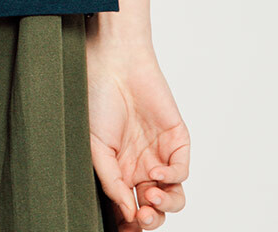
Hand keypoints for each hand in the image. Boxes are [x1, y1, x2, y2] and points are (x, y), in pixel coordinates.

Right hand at [85, 41, 189, 229]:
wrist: (112, 63)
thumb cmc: (95, 97)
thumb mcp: (95, 144)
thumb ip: (111, 180)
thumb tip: (127, 213)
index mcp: (119, 169)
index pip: (129, 206)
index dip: (130, 223)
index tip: (125, 230)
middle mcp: (141, 166)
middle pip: (155, 208)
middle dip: (151, 219)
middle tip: (142, 216)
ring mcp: (160, 154)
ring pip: (175, 196)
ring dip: (166, 205)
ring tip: (152, 198)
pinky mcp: (177, 140)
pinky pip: (182, 171)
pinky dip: (171, 178)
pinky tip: (155, 173)